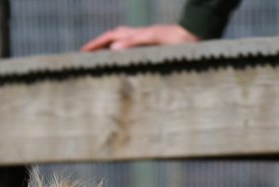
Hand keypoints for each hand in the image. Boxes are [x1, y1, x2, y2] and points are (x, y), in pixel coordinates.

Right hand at [81, 24, 198, 51]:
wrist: (196, 35)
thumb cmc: (177, 39)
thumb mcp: (154, 40)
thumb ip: (133, 42)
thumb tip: (112, 48)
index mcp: (137, 33)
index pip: (110, 36)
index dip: (95, 44)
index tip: (82, 52)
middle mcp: (139, 35)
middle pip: (113, 37)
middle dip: (98, 45)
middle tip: (85, 55)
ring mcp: (146, 40)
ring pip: (122, 42)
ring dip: (109, 48)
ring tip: (99, 57)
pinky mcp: (153, 46)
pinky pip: (131, 49)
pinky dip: (121, 53)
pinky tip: (121, 61)